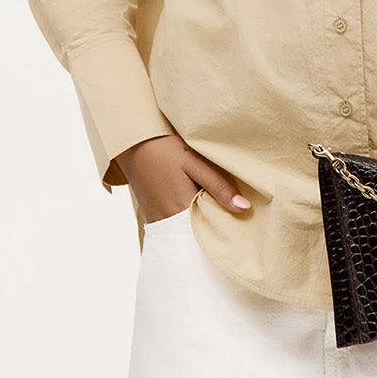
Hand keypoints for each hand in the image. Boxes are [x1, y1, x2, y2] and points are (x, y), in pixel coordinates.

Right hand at [115, 133, 251, 224]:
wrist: (131, 142)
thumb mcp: (194, 162)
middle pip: (199, 235)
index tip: (244, 226)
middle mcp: (168, 221)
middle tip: (236, 221)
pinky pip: (175, 227)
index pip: (212, 232)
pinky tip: (198, 210)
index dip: (229, 230)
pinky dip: (188, 223)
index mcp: (182, 208)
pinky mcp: (152, 216)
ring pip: (187, 233)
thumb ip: (218, 186)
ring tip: (220, 215)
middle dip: (217, 230)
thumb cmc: (164, 149)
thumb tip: (244, 208)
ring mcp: (158, 220)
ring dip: (202, 226)